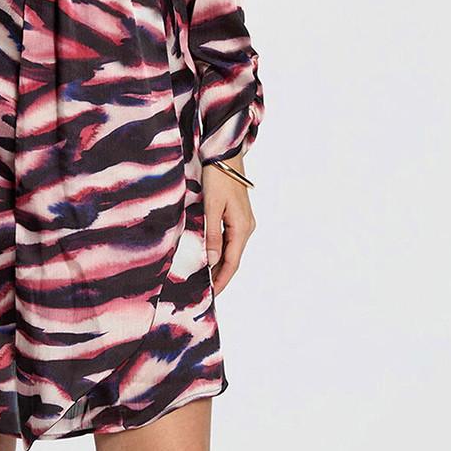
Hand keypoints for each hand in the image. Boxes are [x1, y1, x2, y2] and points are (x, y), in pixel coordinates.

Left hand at [202, 159, 254, 294]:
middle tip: (204, 292)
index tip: (211, 295)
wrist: (226, 154)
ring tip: (204, 279)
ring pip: (231, 251)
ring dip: (220, 265)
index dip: (221, 280)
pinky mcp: (238, 216)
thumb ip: (212, 235)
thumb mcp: (212, 206)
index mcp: (242, 228)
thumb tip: (212, 261)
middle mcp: (246, 228)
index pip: (232, 263)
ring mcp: (243, 222)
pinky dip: (220, 252)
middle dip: (220, 276)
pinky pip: (229, 240)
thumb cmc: (218, 177)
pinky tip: (210, 257)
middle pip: (233, 259)